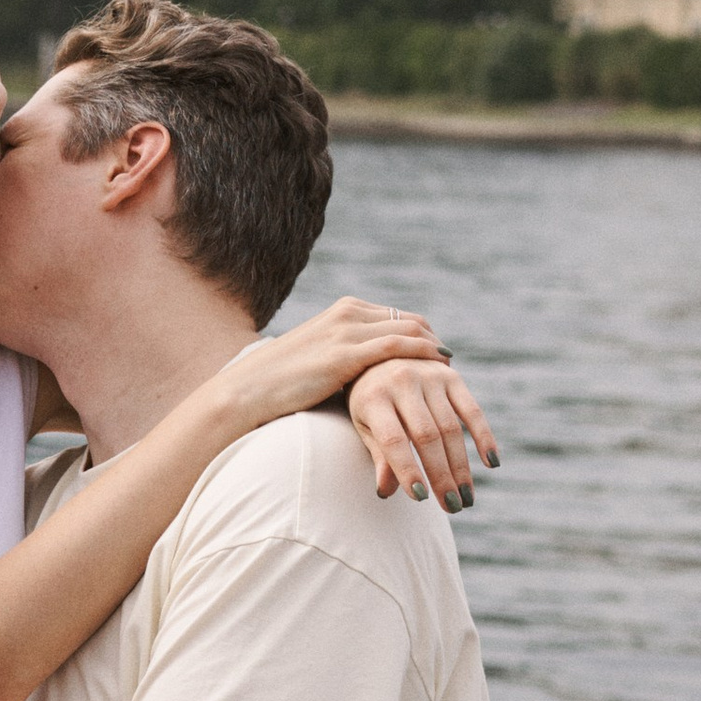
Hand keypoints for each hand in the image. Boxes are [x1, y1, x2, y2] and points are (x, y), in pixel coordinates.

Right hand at [209, 295, 446, 434]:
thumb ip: (347, 356)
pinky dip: (422, 354)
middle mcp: (348, 312)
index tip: (438, 354)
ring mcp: (347, 330)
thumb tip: (368, 371)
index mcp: (343, 310)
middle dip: (434, 340)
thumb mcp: (321, 359)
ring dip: (434, 348)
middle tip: (450, 364)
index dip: (423, 334)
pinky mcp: (345, 353)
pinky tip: (439, 369)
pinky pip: (396, 346)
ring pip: (408, 330)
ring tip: (451, 370)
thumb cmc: (283, 383)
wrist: (250, 390)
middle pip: (409, 319)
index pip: (397, 315)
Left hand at [344, 353, 499, 505]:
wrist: (381, 353)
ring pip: (450, 428)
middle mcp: (402, 382)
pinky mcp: (451, 375)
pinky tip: (492, 463)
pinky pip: (472, 410)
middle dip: (440, 476)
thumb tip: (386, 490)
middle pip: (426, 437)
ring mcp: (429, 376)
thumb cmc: (368, 399)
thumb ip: (378, 455)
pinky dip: (484, 437)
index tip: (420, 498)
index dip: (407, 470)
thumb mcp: (364, 425)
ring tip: (466, 498)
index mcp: (374, 397)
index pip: (393, 440)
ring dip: (461, 467)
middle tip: (451, 507)